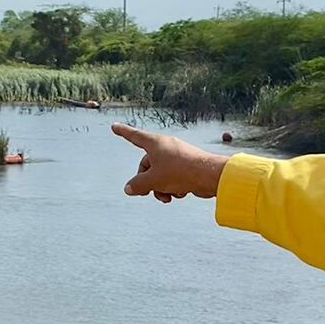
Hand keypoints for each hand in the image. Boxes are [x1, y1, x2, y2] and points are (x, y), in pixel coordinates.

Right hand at [112, 123, 229, 202]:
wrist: (210, 176)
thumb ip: (137, 184)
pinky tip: (180, 193)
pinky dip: (173, 187)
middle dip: (146, 181)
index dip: (123, 132)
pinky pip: (172, 178)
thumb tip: (129, 188)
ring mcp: (177, 157)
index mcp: (155, 143)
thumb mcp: (153, 181)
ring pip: (159, 174)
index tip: (114, 126)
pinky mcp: (187, 167)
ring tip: (167, 197)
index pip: (134, 137)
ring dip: (160, 188)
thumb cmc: (180, 173)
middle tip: (147, 193)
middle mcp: (166, 147)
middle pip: (146, 165)